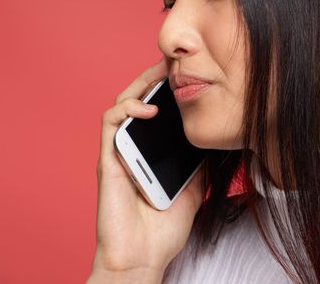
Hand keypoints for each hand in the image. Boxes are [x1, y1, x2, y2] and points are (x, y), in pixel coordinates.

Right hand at [87, 58, 204, 282]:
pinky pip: (110, 122)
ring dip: (140, 84)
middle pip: (138, 100)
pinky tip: (148, 107)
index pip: (155, 111)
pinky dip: (127, 108)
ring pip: (121, 104)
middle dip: (154, 78)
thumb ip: (197, 164)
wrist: (144, 256)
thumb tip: (211, 141)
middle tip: (175, 63)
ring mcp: (118, 152)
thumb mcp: (193, 188)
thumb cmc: (163, 228)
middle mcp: (132, 147)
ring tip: (162, 73)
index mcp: (150, 152)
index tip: (187, 74)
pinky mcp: (107, 159)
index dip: (167, 90)